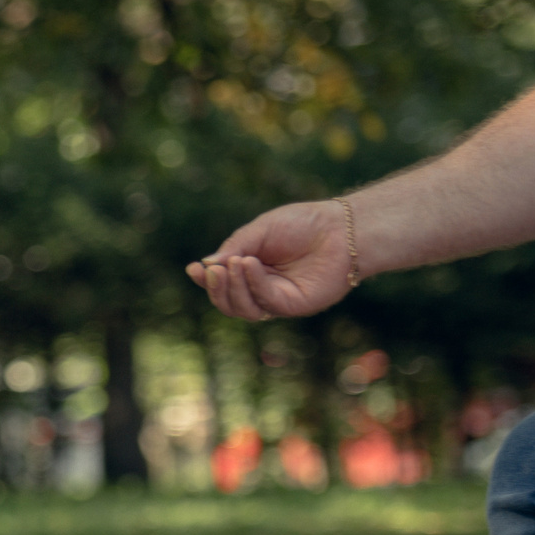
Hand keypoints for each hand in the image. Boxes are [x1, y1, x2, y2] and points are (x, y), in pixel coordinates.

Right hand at [186, 201, 357, 320]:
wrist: (341, 228)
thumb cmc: (303, 224)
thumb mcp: (259, 231)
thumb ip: (234, 248)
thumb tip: (205, 266)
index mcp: (253, 271)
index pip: (223, 284)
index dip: (206, 280)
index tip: (192, 269)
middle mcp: (263, 289)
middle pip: (228, 302)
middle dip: (216, 288)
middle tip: (212, 271)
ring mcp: (278, 299)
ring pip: (242, 309)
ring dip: (231, 289)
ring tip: (231, 266)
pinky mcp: (294, 306)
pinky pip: (265, 303)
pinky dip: (253, 284)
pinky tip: (250, 265)